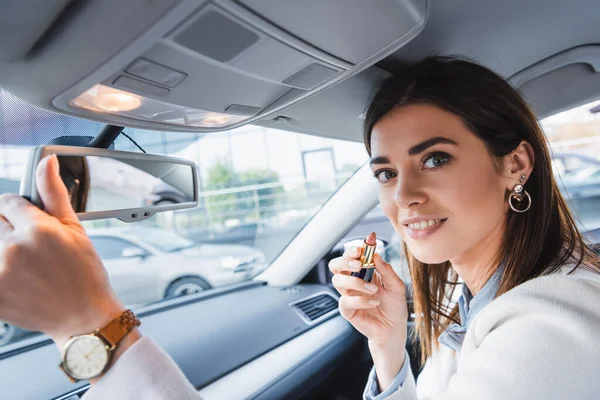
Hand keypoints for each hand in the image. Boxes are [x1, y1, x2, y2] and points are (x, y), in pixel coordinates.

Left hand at [0, 155, 125, 347]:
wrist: (84, 318)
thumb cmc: (85, 275)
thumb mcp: (75, 230)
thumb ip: (55, 194)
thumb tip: (47, 162)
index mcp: (38, 230)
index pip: (8, 202)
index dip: (21, 211)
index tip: (31, 223)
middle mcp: (13, 249)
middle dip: (9, 228)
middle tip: (31, 248)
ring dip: (5, 249)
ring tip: (26, 265)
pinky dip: (2, 269)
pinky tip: (19, 279)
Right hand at [329, 246, 407, 389]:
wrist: (394, 329)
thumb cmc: (394, 307)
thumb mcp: (397, 286)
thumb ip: (387, 270)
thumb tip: (376, 255)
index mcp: (363, 272)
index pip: (351, 256)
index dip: (353, 250)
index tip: (362, 247)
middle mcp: (353, 282)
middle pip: (335, 265)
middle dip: (344, 261)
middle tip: (359, 264)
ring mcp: (349, 295)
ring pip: (337, 281)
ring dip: (356, 282)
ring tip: (373, 289)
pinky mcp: (348, 310)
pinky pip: (345, 301)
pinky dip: (360, 300)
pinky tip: (374, 302)